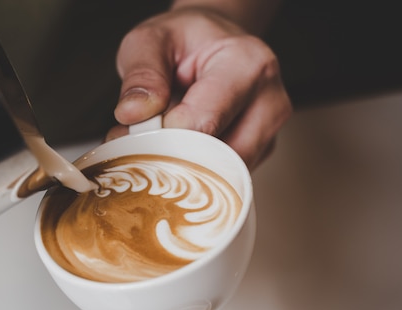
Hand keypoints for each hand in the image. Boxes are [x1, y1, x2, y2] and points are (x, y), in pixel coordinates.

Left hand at [109, 7, 291, 168]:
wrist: (212, 43)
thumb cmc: (186, 40)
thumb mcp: (151, 40)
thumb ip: (141, 74)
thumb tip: (133, 114)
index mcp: (248, 66)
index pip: (205, 124)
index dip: (164, 137)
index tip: (134, 135)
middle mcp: (268, 102)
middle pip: (219, 160)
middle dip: (174, 158)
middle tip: (140, 143)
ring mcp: (268, 132)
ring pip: (222, 177)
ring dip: (184, 167)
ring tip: (160, 139)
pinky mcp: (259, 152)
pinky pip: (224, 178)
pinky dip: (195, 170)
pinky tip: (179, 147)